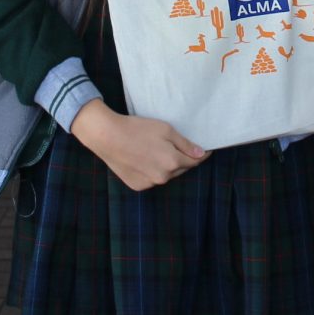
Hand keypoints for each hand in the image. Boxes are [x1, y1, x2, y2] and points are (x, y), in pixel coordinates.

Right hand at [72, 99, 208, 190]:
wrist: (108, 137)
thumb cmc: (137, 129)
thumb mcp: (166, 130)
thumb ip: (185, 144)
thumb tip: (201, 154)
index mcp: (172, 162)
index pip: (195, 161)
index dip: (201, 154)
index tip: (205, 150)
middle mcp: (163, 177)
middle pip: (181, 168)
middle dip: (183, 159)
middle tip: (178, 147)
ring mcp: (149, 183)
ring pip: (166, 175)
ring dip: (167, 166)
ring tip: (157, 151)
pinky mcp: (137, 186)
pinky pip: (152, 179)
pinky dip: (153, 171)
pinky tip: (145, 159)